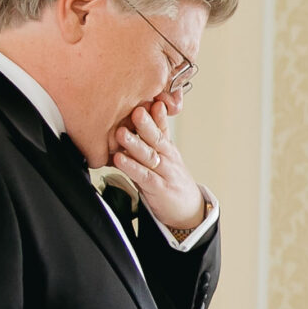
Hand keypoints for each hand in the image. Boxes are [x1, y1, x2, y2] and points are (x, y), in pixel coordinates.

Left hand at [112, 101, 205, 233]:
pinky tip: (120, 159)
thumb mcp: (164, 155)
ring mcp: (164, 173)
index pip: (163, 127)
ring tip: (121, 133)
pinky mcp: (159, 189)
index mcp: (167, 147)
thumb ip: (152, 136)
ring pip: (150, 155)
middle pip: (157, 138)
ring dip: (135, 143)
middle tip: (136, 110)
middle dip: (146, 123)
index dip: (157, 113)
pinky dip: (132, 167)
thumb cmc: (171, 180)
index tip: (151, 98)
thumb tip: (139, 114)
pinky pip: (144, 176)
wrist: (188, 210)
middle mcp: (168, 157)